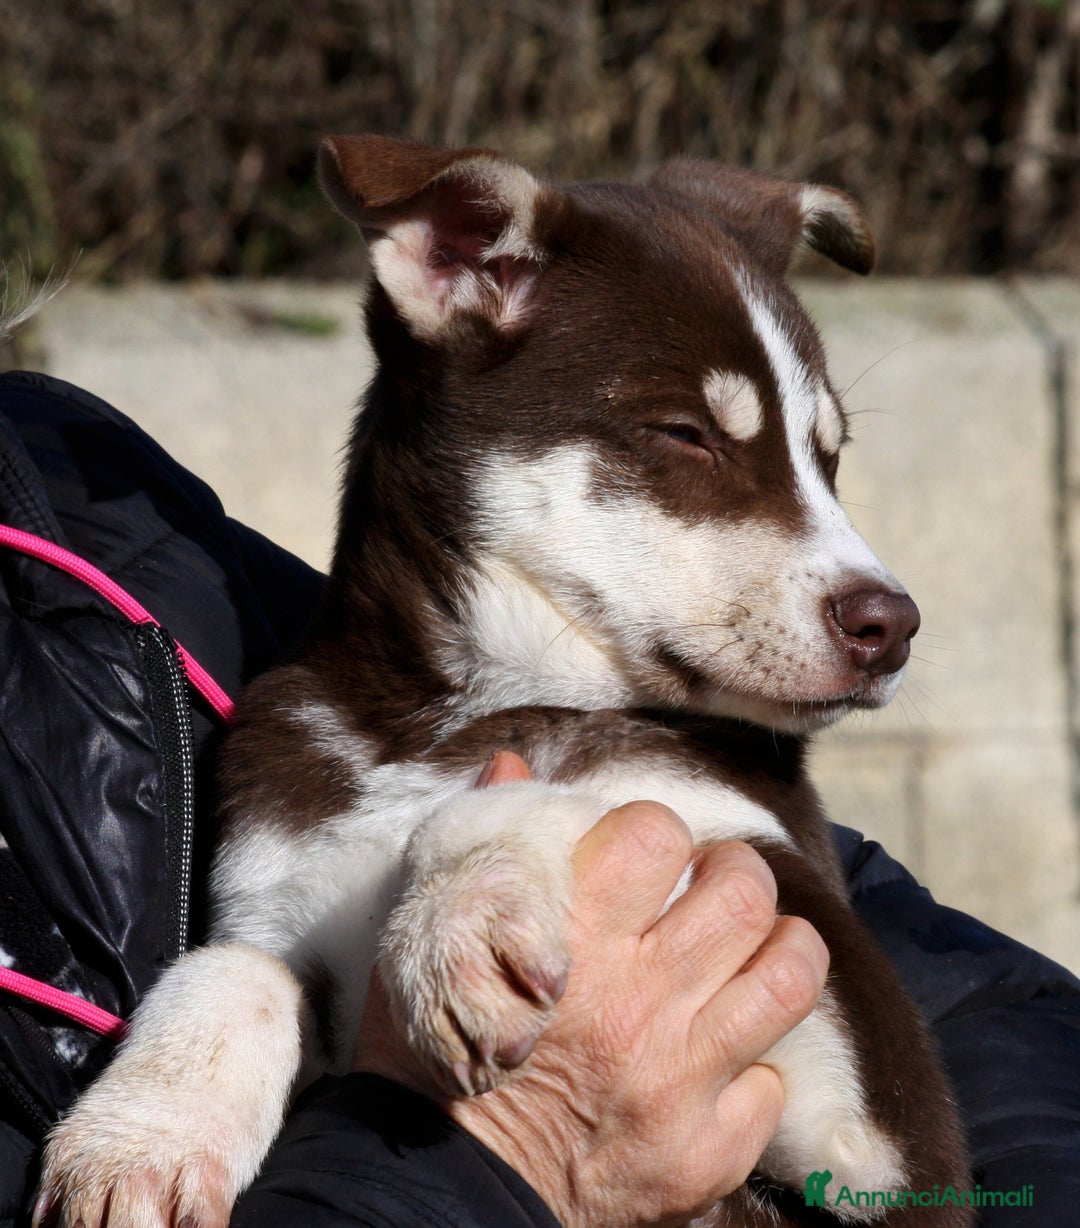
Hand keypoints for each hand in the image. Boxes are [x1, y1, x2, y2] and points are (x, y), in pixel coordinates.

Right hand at [355, 753, 828, 1227]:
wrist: (436, 1187)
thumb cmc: (431, 1046)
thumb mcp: (438, 930)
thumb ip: (485, 842)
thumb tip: (515, 764)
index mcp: (571, 937)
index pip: (657, 834)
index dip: (659, 831)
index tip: (650, 854)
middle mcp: (636, 1002)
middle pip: (742, 894)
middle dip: (736, 874)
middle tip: (715, 887)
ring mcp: (678, 1080)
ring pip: (788, 976)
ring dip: (781, 948)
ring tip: (752, 948)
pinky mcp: (702, 1152)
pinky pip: (772, 1083)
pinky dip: (754, 1064)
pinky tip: (719, 1059)